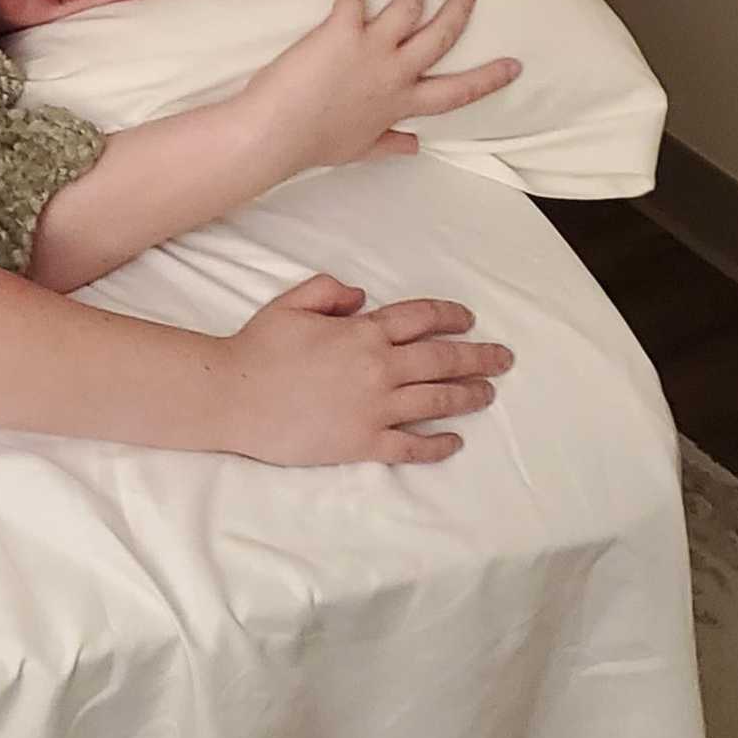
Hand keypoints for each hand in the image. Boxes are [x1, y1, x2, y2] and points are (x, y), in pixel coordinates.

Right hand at [223, 278, 513, 464]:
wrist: (233, 395)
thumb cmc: (259, 347)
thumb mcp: (292, 301)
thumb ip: (330, 290)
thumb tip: (361, 298)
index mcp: (363, 331)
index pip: (421, 318)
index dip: (449, 315)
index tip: (468, 319)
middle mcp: (378, 368)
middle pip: (442, 359)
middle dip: (478, 357)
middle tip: (504, 358)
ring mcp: (373, 408)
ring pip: (436, 400)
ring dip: (467, 396)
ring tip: (488, 394)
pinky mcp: (362, 443)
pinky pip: (410, 446)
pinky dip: (437, 445)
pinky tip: (454, 442)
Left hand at [241, 0, 521, 180]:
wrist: (275, 134)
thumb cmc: (312, 145)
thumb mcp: (359, 150)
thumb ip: (390, 144)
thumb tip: (415, 146)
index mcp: (401, 105)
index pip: (456, 92)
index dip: (489, 78)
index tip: (513, 65)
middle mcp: (394, 74)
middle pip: (441, 35)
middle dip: (460, 7)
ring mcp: (371, 49)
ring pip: (407, 7)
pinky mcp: (341, 31)